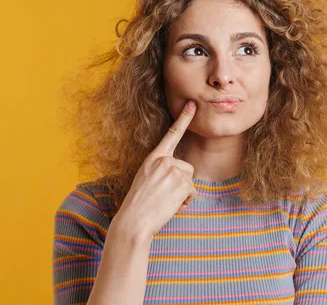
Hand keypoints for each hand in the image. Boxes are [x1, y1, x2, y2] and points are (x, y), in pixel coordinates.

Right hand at [114, 100, 197, 236]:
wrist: (134, 221)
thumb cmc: (140, 204)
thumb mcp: (147, 179)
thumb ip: (162, 171)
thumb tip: (179, 174)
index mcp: (153, 158)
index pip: (171, 134)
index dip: (183, 118)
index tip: (192, 104)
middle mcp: (164, 160)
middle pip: (187, 167)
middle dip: (182, 183)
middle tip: (163, 196)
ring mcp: (173, 170)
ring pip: (190, 180)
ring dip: (183, 194)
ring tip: (165, 201)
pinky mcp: (182, 182)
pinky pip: (193, 192)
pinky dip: (186, 201)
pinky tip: (171, 206)